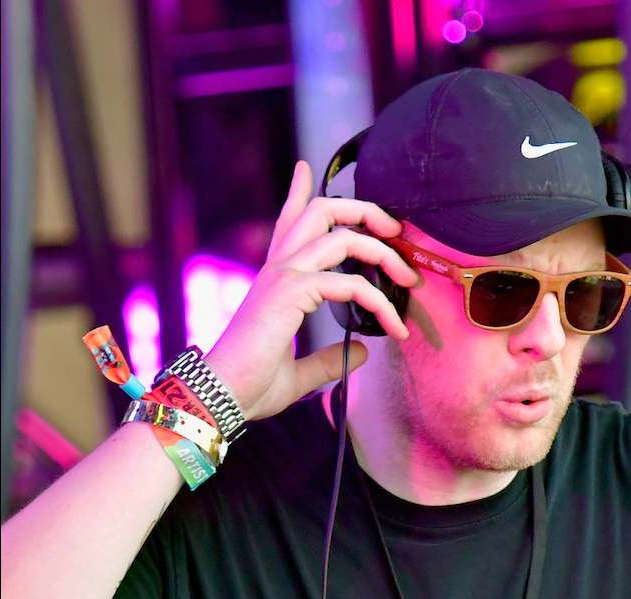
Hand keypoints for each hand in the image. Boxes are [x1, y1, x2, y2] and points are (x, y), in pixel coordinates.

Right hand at [205, 160, 418, 420]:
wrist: (221, 397)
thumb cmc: (250, 386)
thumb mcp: (298, 374)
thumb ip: (328, 359)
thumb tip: (363, 350)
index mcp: (274, 281)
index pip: (286, 223)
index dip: (297, 192)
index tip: (305, 168)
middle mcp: (278, 269)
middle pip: (322, 211)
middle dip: (365, 211)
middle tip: (394, 229)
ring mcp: (283, 276)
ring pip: (342, 236)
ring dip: (384, 252)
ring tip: (409, 278)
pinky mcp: (291, 293)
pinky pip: (351, 284)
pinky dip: (380, 302)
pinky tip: (395, 327)